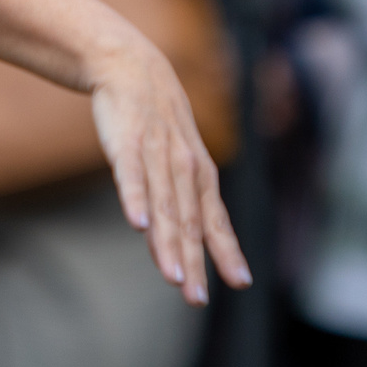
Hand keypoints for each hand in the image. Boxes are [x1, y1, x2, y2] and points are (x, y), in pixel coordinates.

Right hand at [89, 38, 253, 304]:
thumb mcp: (178, 159)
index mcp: (200, 174)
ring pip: (164, 205)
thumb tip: (186, 245)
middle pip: (190, 221)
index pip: (216, 219)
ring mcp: (156, 154)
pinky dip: (134, 200)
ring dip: (167, 242)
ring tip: (172, 276)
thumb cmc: (157, 123)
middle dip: (195, 261)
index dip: (227, 251)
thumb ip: (182, 201)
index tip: (241, 283)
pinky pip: (131, 175)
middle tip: (196, 299)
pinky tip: (137, 224)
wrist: (132, 67)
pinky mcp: (126, 143)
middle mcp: (184, 166)